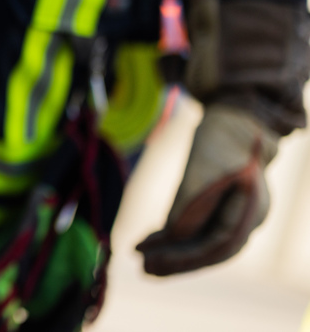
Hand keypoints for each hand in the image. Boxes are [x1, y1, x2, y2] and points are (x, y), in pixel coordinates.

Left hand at [137, 103, 278, 275]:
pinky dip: (170, 239)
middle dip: (176, 262)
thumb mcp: (202, 168)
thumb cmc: (220, 140)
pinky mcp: (216, 211)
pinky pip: (194, 232)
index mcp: (251, 211)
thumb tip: (170, 235)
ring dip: (170, 255)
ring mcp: (233, 217)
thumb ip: (190, 202)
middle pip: (209, 252)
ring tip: (140, 262)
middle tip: (142, 269)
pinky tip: (146, 243)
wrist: (231, 122)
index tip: (154, 259)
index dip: (186, 257)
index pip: (219, 245)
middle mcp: (246, 220)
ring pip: (200, 245)